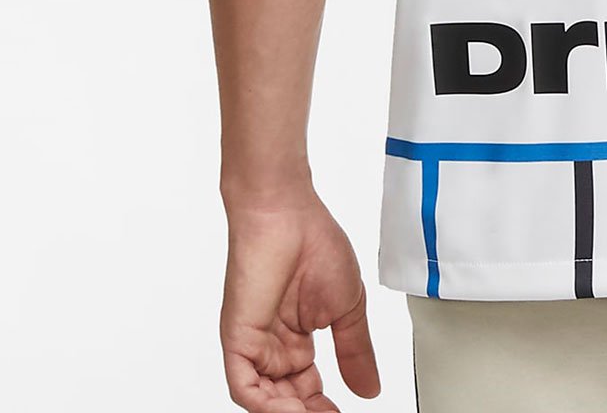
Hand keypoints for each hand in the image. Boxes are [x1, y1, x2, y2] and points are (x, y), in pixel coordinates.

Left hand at [220, 193, 380, 412]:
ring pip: (265, 399)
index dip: (323, 407)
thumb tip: (370, 387)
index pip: (305, 388)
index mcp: (295, 336)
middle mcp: (271, 345)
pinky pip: (245, 387)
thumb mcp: (348, 306)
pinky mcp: (237, 340)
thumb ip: (355, 350)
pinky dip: (268, 406)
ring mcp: (253, 344)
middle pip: (286, 399)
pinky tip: (293, 411)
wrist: (287, 213)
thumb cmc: (315, 243)